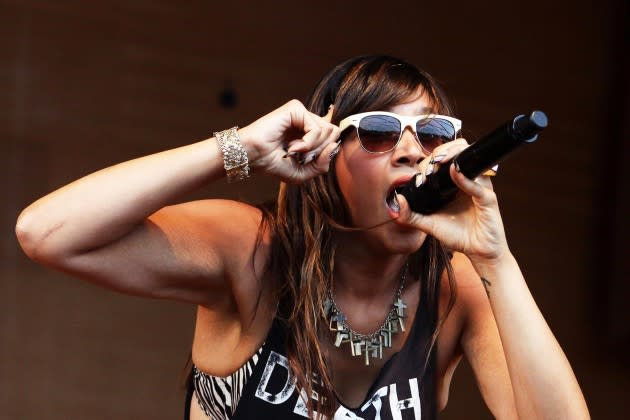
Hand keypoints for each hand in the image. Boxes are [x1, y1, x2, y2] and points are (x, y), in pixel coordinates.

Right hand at [237, 100, 339, 182]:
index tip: (306, 161)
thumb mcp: (304, 173)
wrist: (254, 158)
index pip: (333, 138)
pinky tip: (292, 146)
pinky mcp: (296, 109)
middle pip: (334, 133)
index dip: (325, 154)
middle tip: (301, 156)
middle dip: (320, 150)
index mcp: (310, 133)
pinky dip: (308, 143)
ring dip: (312, 148)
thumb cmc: (273, 164)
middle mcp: (307, 121)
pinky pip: (317, 128)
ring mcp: (302, 114)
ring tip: (294, 150)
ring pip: (328, 131)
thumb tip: (334, 146)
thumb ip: (323, 164)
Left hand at [394, 139, 509, 264]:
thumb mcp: (429, 225)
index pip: (443, 160)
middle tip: (429, 164)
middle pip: (456, 152)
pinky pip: (477, 184)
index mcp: (453, 183)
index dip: (430, 160)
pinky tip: (454, 171)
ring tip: (438, 161)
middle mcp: (467, 180)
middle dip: (440, 153)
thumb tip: (397, 201)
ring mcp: (478, 186)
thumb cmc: (457, 235)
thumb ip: (411, 215)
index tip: (420, 171)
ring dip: (452, 156)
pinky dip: (465, 178)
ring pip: (468, 160)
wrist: (478, 251)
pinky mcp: (488, 198)